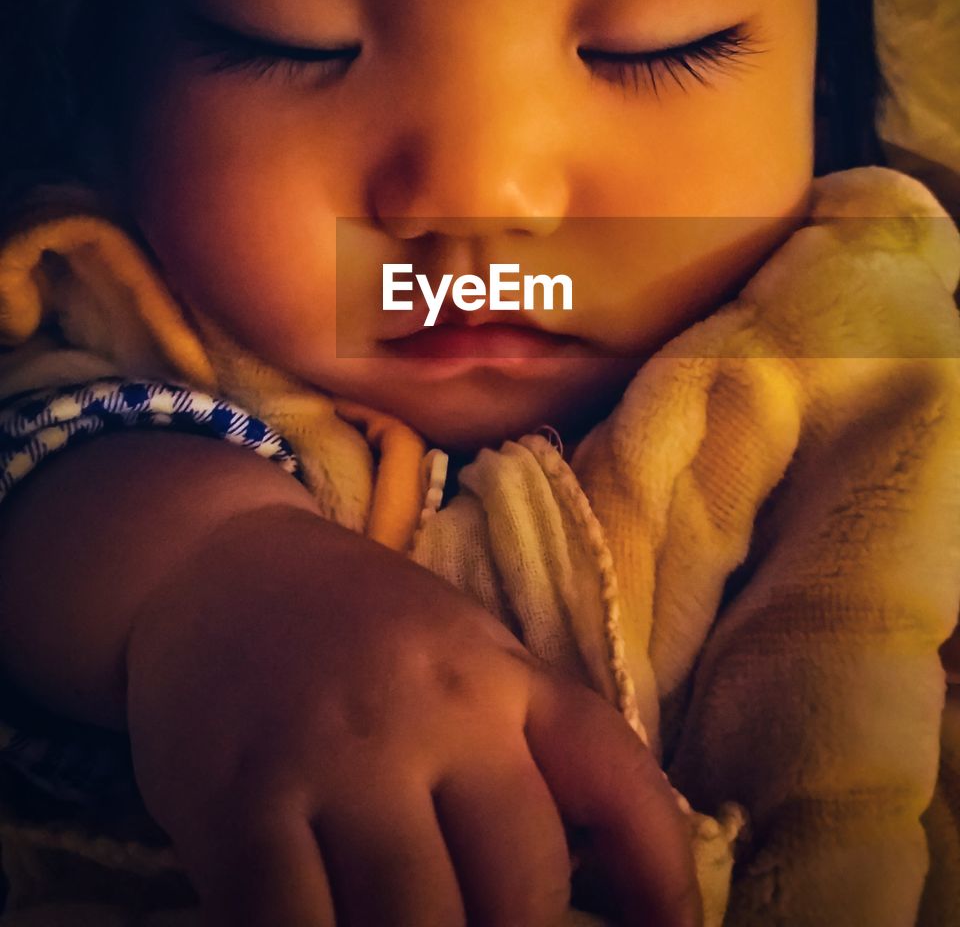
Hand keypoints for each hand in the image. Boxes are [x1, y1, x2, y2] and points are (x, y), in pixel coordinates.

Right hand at [126, 505, 699, 926]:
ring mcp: (338, 758)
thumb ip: (527, 744)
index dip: (663, 876)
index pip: (615, 778)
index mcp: (503, 673)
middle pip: (519, 891)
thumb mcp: (465, 651)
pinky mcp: (242, 803)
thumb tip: (599, 877)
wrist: (214, 566)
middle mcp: (436, 711)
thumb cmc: (356, 625)